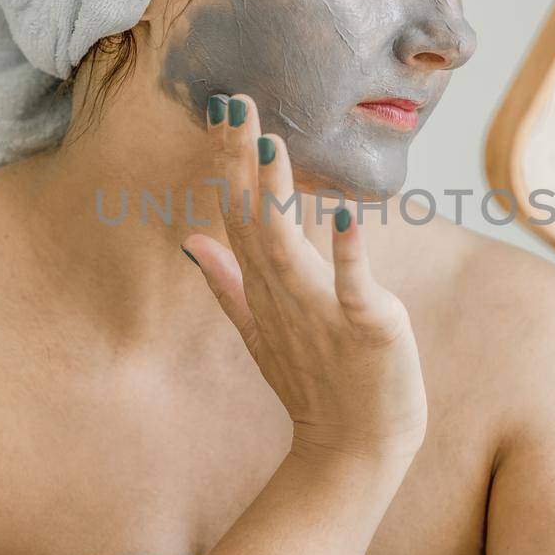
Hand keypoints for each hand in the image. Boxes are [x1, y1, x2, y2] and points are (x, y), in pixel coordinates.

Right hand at [181, 92, 427, 462]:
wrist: (354, 451)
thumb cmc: (316, 385)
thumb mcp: (261, 329)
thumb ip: (226, 283)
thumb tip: (190, 242)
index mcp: (263, 287)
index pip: (237, 213)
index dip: (229, 160)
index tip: (224, 106)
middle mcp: (283, 294)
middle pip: (254, 220)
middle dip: (243, 162)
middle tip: (235, 103)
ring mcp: (320, 312)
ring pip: (289, 249)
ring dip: (278, 199)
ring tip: (271, 148)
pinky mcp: (364, 328)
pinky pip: (353, 287)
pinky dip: (349, 253)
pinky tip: (343, 214)